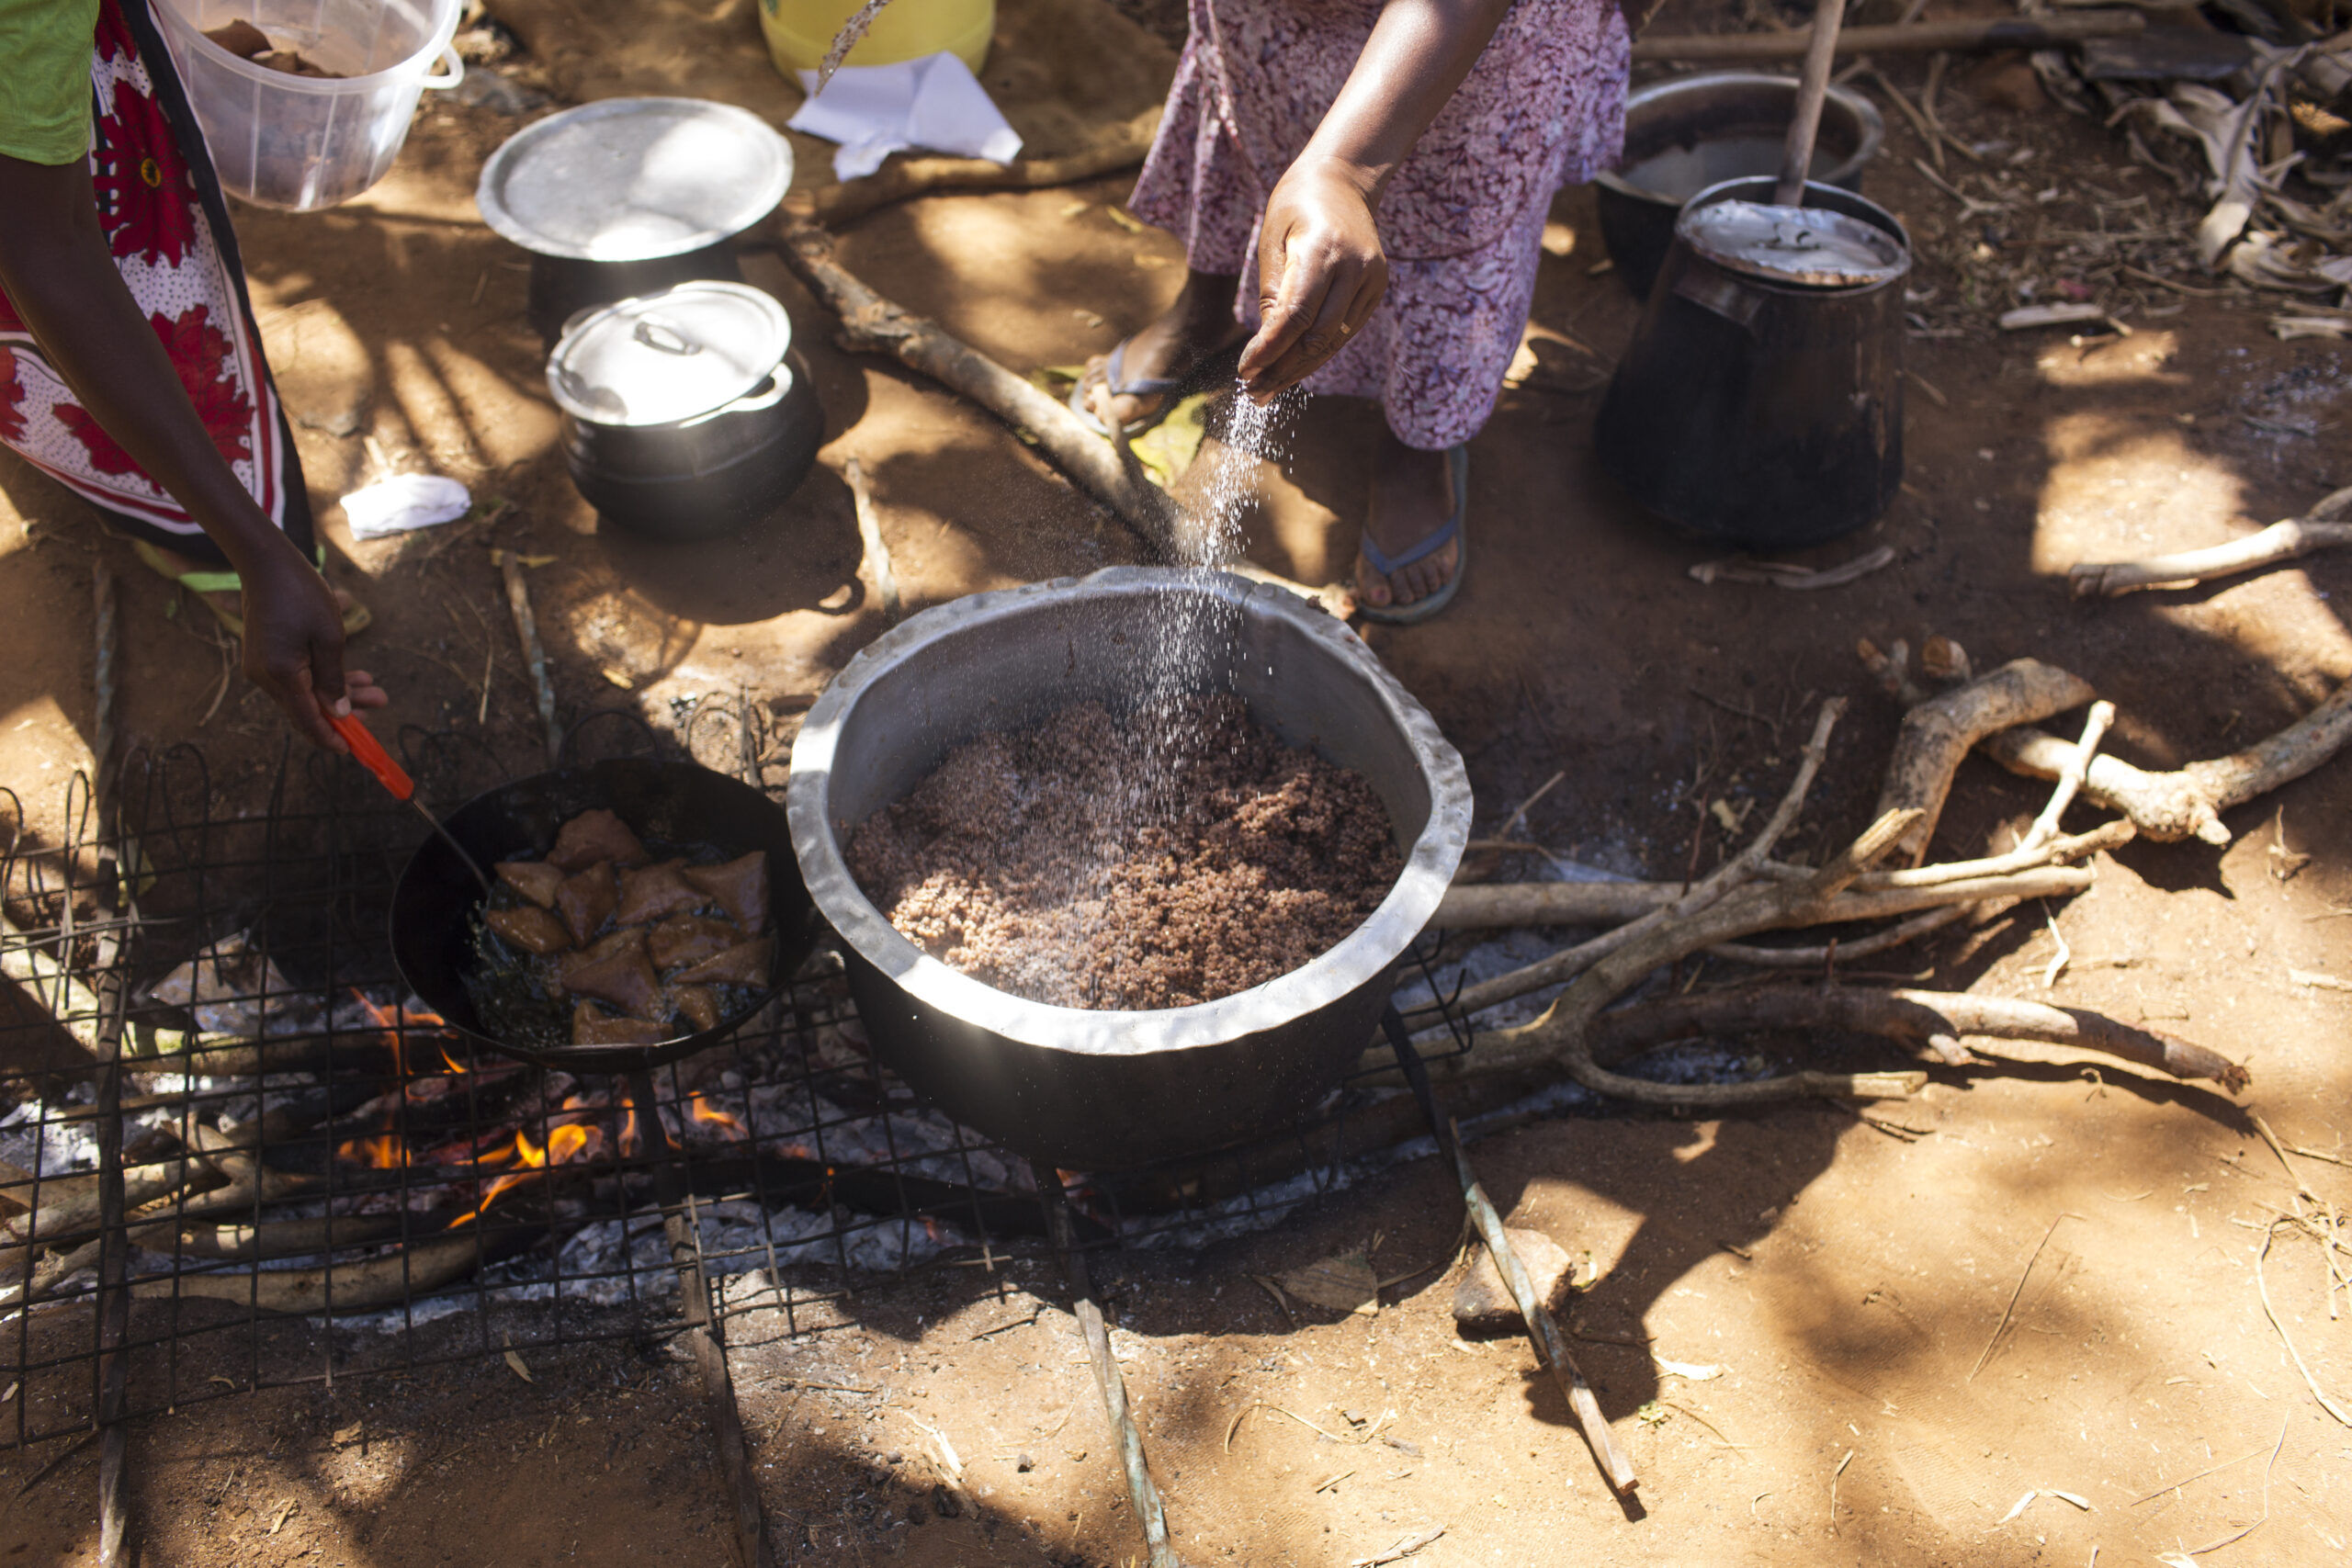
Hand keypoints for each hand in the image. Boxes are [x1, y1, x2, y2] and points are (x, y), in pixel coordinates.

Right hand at [234, 547, 384, 750]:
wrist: (266, 563)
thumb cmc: (301, 594)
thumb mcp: (330, 637)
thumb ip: (334, 679)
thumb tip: (338, 712)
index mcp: (280, 675)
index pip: (307, 720)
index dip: (330, 737)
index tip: (351, 749)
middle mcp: (265, 676)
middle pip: (308, 708)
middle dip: (345, 710)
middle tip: (379, 703)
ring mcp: (262, 666)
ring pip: (305, 692)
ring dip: (338, 692)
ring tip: (375, 689)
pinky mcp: (265, 656)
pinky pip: (297, 677)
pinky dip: (322, 678)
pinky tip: (352, 676)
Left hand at [1238, 156, 1389, 400]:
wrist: (1342, 181)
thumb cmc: (1295, 207)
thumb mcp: (1271, 240)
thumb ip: (1271, 291)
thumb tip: (1267, 344)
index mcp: (1323, 249)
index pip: (1295, 316)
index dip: (1269, 350)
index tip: (1244, 372)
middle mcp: (1354, 267)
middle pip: (1317, 336)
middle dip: (1282, 369)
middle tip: (1253, 392)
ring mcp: (1371, 279)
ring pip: (1334, 341)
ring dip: (1300, 370)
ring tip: (1268, 390)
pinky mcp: (1376, 289)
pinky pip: (1345, 331)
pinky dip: (1318, 353)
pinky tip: (1293, 369)